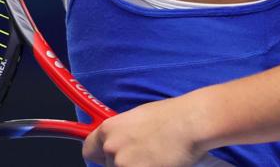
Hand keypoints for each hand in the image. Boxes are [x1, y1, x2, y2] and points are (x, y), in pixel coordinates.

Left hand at [83, 98, 206, 166]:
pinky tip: (160, 163)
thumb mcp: (137, 118)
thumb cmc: (172, 116)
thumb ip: (121, 133)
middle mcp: (111, 148)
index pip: (88, 151)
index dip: (101, 155)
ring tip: (156, 159)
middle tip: (144, 156)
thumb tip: (119, 143)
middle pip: (109, 165)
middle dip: (124, 163)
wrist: (191, 123)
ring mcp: (123, 165)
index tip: (108, 157)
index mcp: (108, 129)